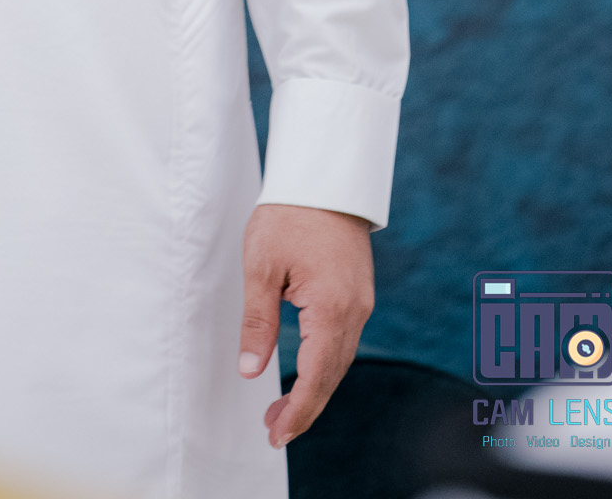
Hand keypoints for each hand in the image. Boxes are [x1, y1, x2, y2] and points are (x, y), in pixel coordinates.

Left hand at [238, 203, 373, 448]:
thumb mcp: (261, 267)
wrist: (324, 176)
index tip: (276, 434)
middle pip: (332, 375)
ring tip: (284, 407)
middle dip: (304, 407)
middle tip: (273, 429)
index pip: (316, 378)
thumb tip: (250, 370)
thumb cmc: (289, 214)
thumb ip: (258, 322)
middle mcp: (354, 311)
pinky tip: (306, 369)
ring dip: (315, 387)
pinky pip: (344, 339)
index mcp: (331, 309)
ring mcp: (361, 301)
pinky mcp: (359, 291)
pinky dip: (326, 362)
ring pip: (340, 360)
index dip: (297, 412)